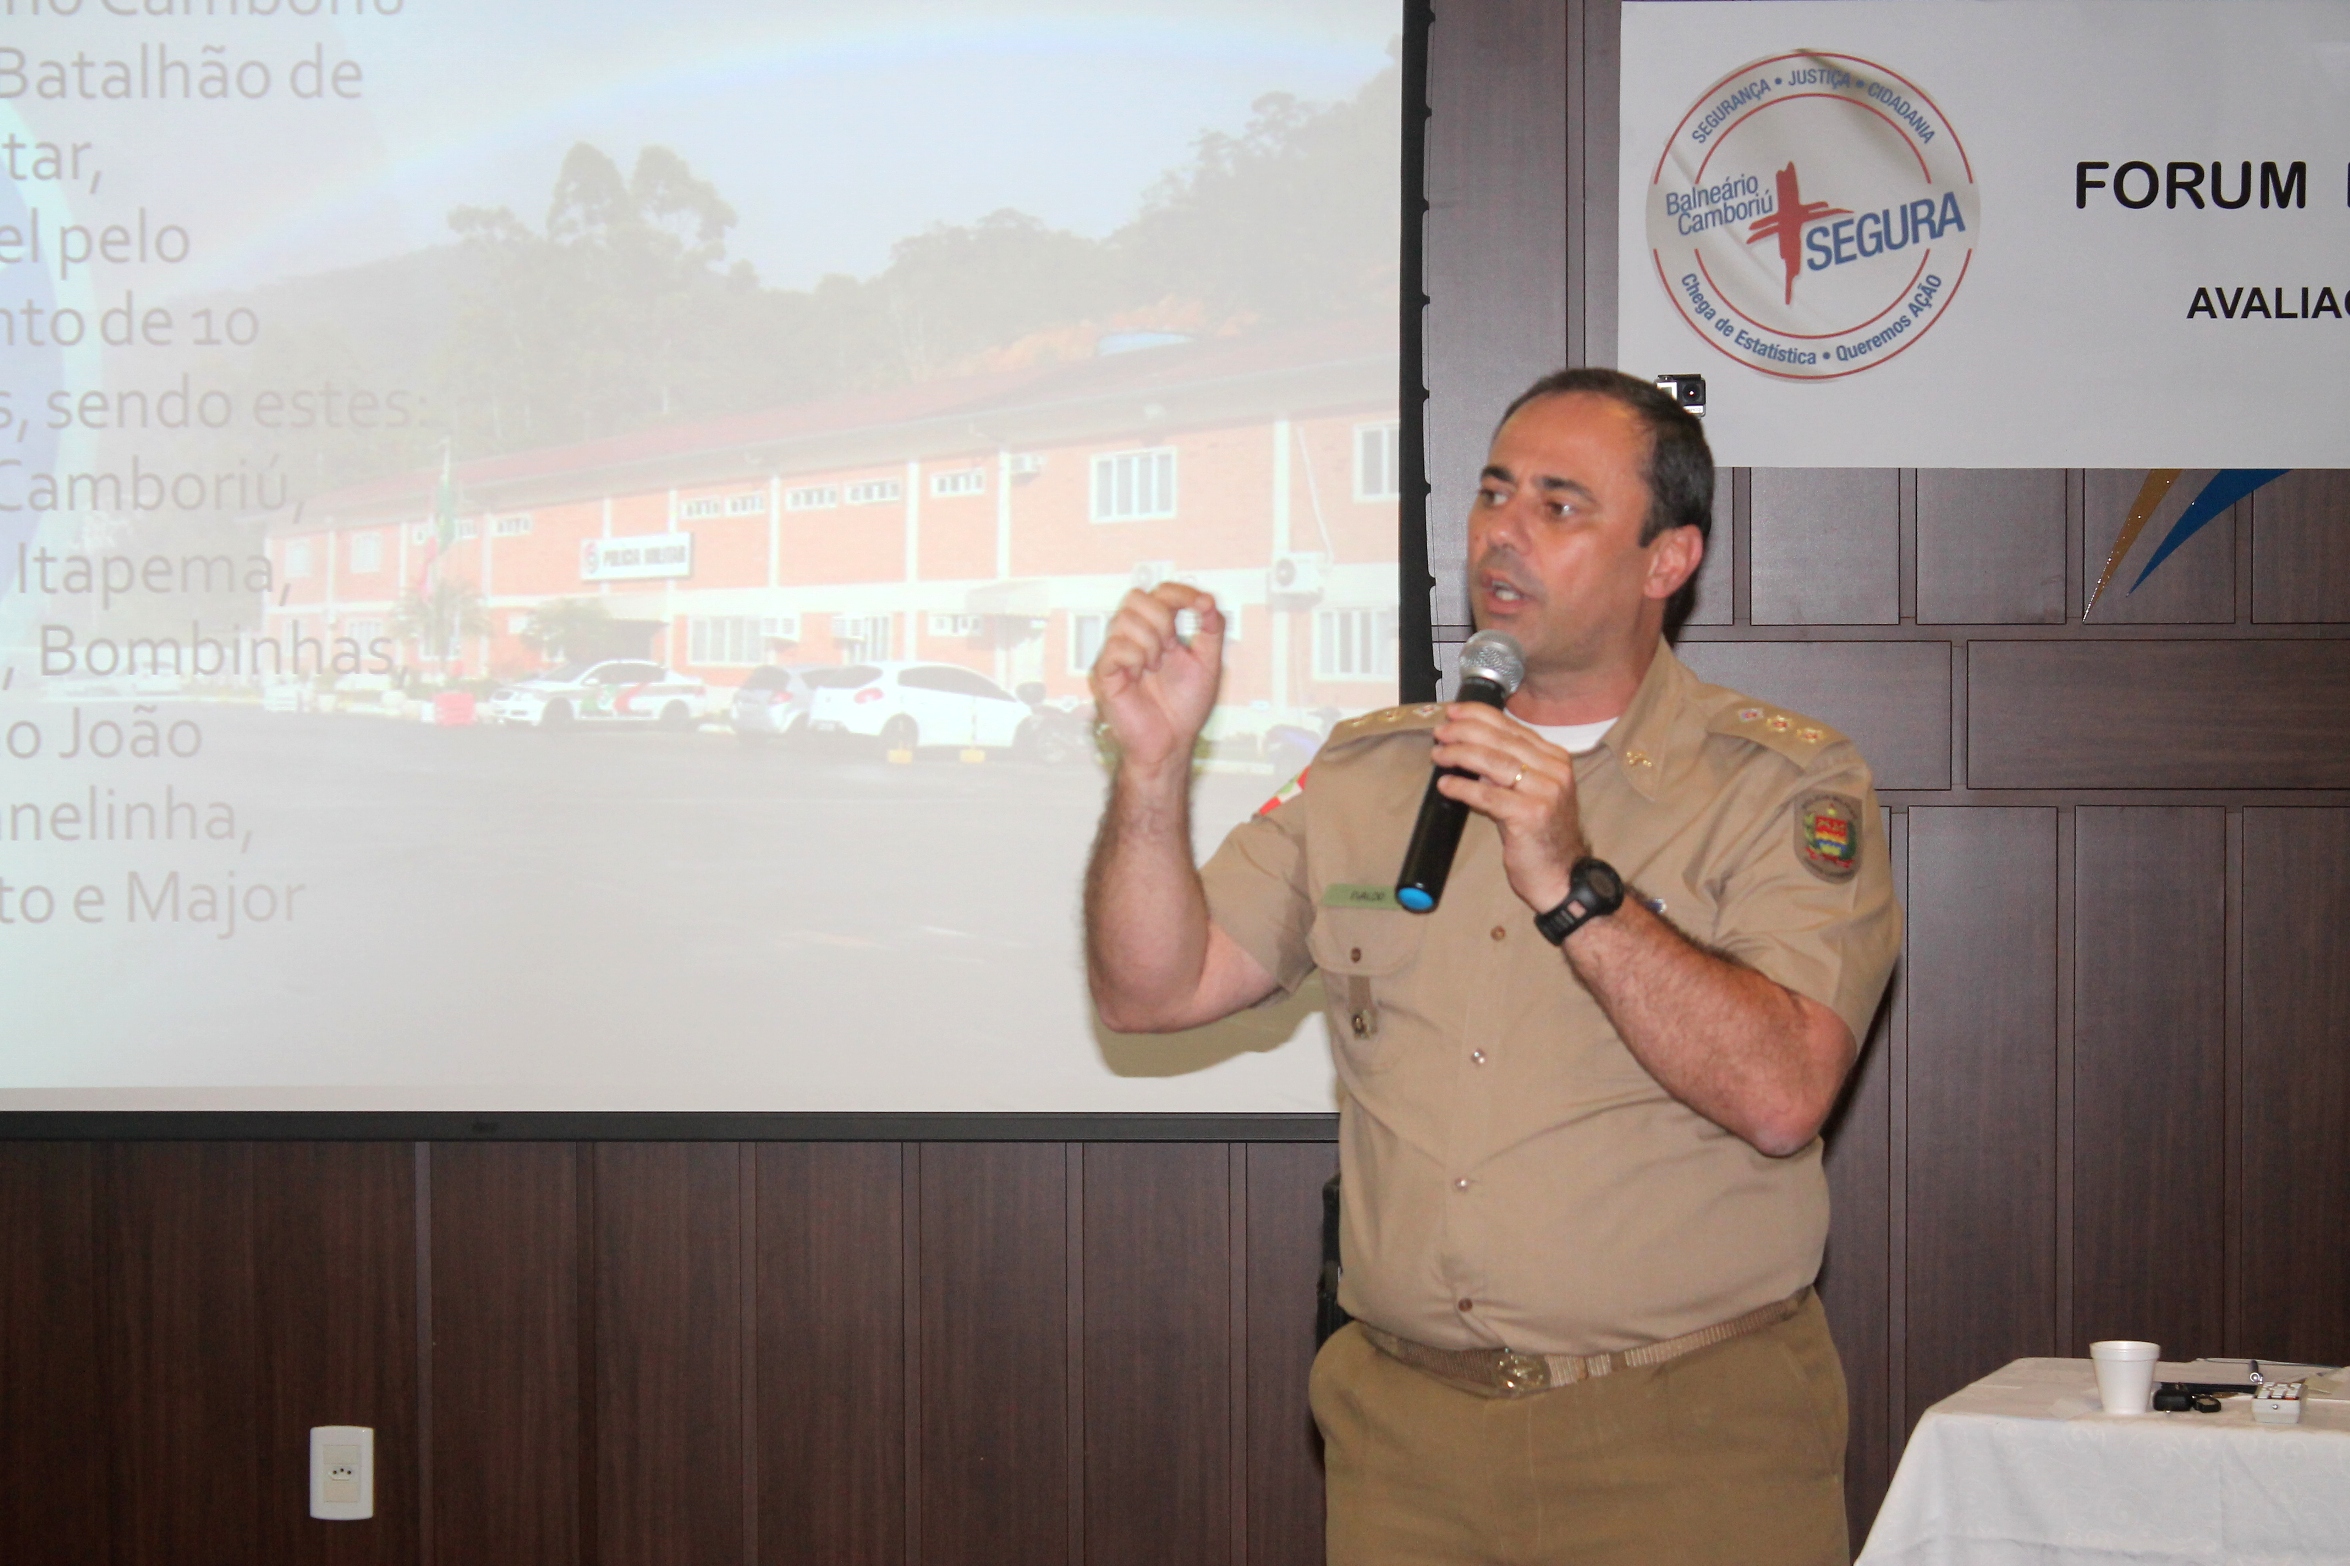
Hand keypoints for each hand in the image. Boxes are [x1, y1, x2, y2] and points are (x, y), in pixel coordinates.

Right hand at [1089, 584, 1225, 775]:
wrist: (1171, 743)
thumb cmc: (1184, 709)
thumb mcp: (1209, 663)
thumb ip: (1211, 629)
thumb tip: (1208, 601)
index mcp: (1158, 631)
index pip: (1160, 593)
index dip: (1180, 593)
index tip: (1201, 606)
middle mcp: (1135, 638)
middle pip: (1137, 597)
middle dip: (1161, 619)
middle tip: (1170, 648)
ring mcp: (1118, 654)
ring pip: (1124, 620)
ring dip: (1150, 643)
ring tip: (1155, 666)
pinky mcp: (1105, 673)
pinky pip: (1115, 648)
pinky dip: (1134, 659)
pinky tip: (1140, 675)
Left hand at [1430, 703, 1587, 913]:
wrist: (1562, 876)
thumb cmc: (1540, 835)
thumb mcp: (1529, 793)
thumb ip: (1507, 769)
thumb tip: (1470, 748)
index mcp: (1555, 759)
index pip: (1512, 727)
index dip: (1480, 716)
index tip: (1454, 712)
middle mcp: (1554, 771)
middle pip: (1501, 740)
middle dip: (1465, 731)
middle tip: (1440, 733)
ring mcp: (1546, 792)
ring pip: (1494, 762)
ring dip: (1460, 755)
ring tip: (1438, 755)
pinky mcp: (1531, 815)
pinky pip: (1489, 795)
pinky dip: (1464, 787)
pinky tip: (1446, 785)